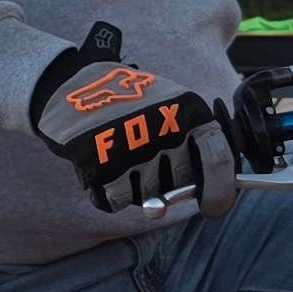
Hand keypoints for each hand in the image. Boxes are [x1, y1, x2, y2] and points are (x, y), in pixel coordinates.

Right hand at [31, 23, 237, 218]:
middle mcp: (165, 128)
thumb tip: (210, 201)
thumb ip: (192, 152)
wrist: (71, 83)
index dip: (221, 193)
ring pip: (148, 197)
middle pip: (181, 186)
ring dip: (135, 187)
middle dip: (169, 191)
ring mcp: (133, 147)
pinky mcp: (99, 163)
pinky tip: (102, 168)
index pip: (219, 160)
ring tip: (120, 156)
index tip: (213, 208)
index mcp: (189, 111)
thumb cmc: (130, 102)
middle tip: (154, 181)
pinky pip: (115, 201)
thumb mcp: (171, 109)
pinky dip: (107, 194)